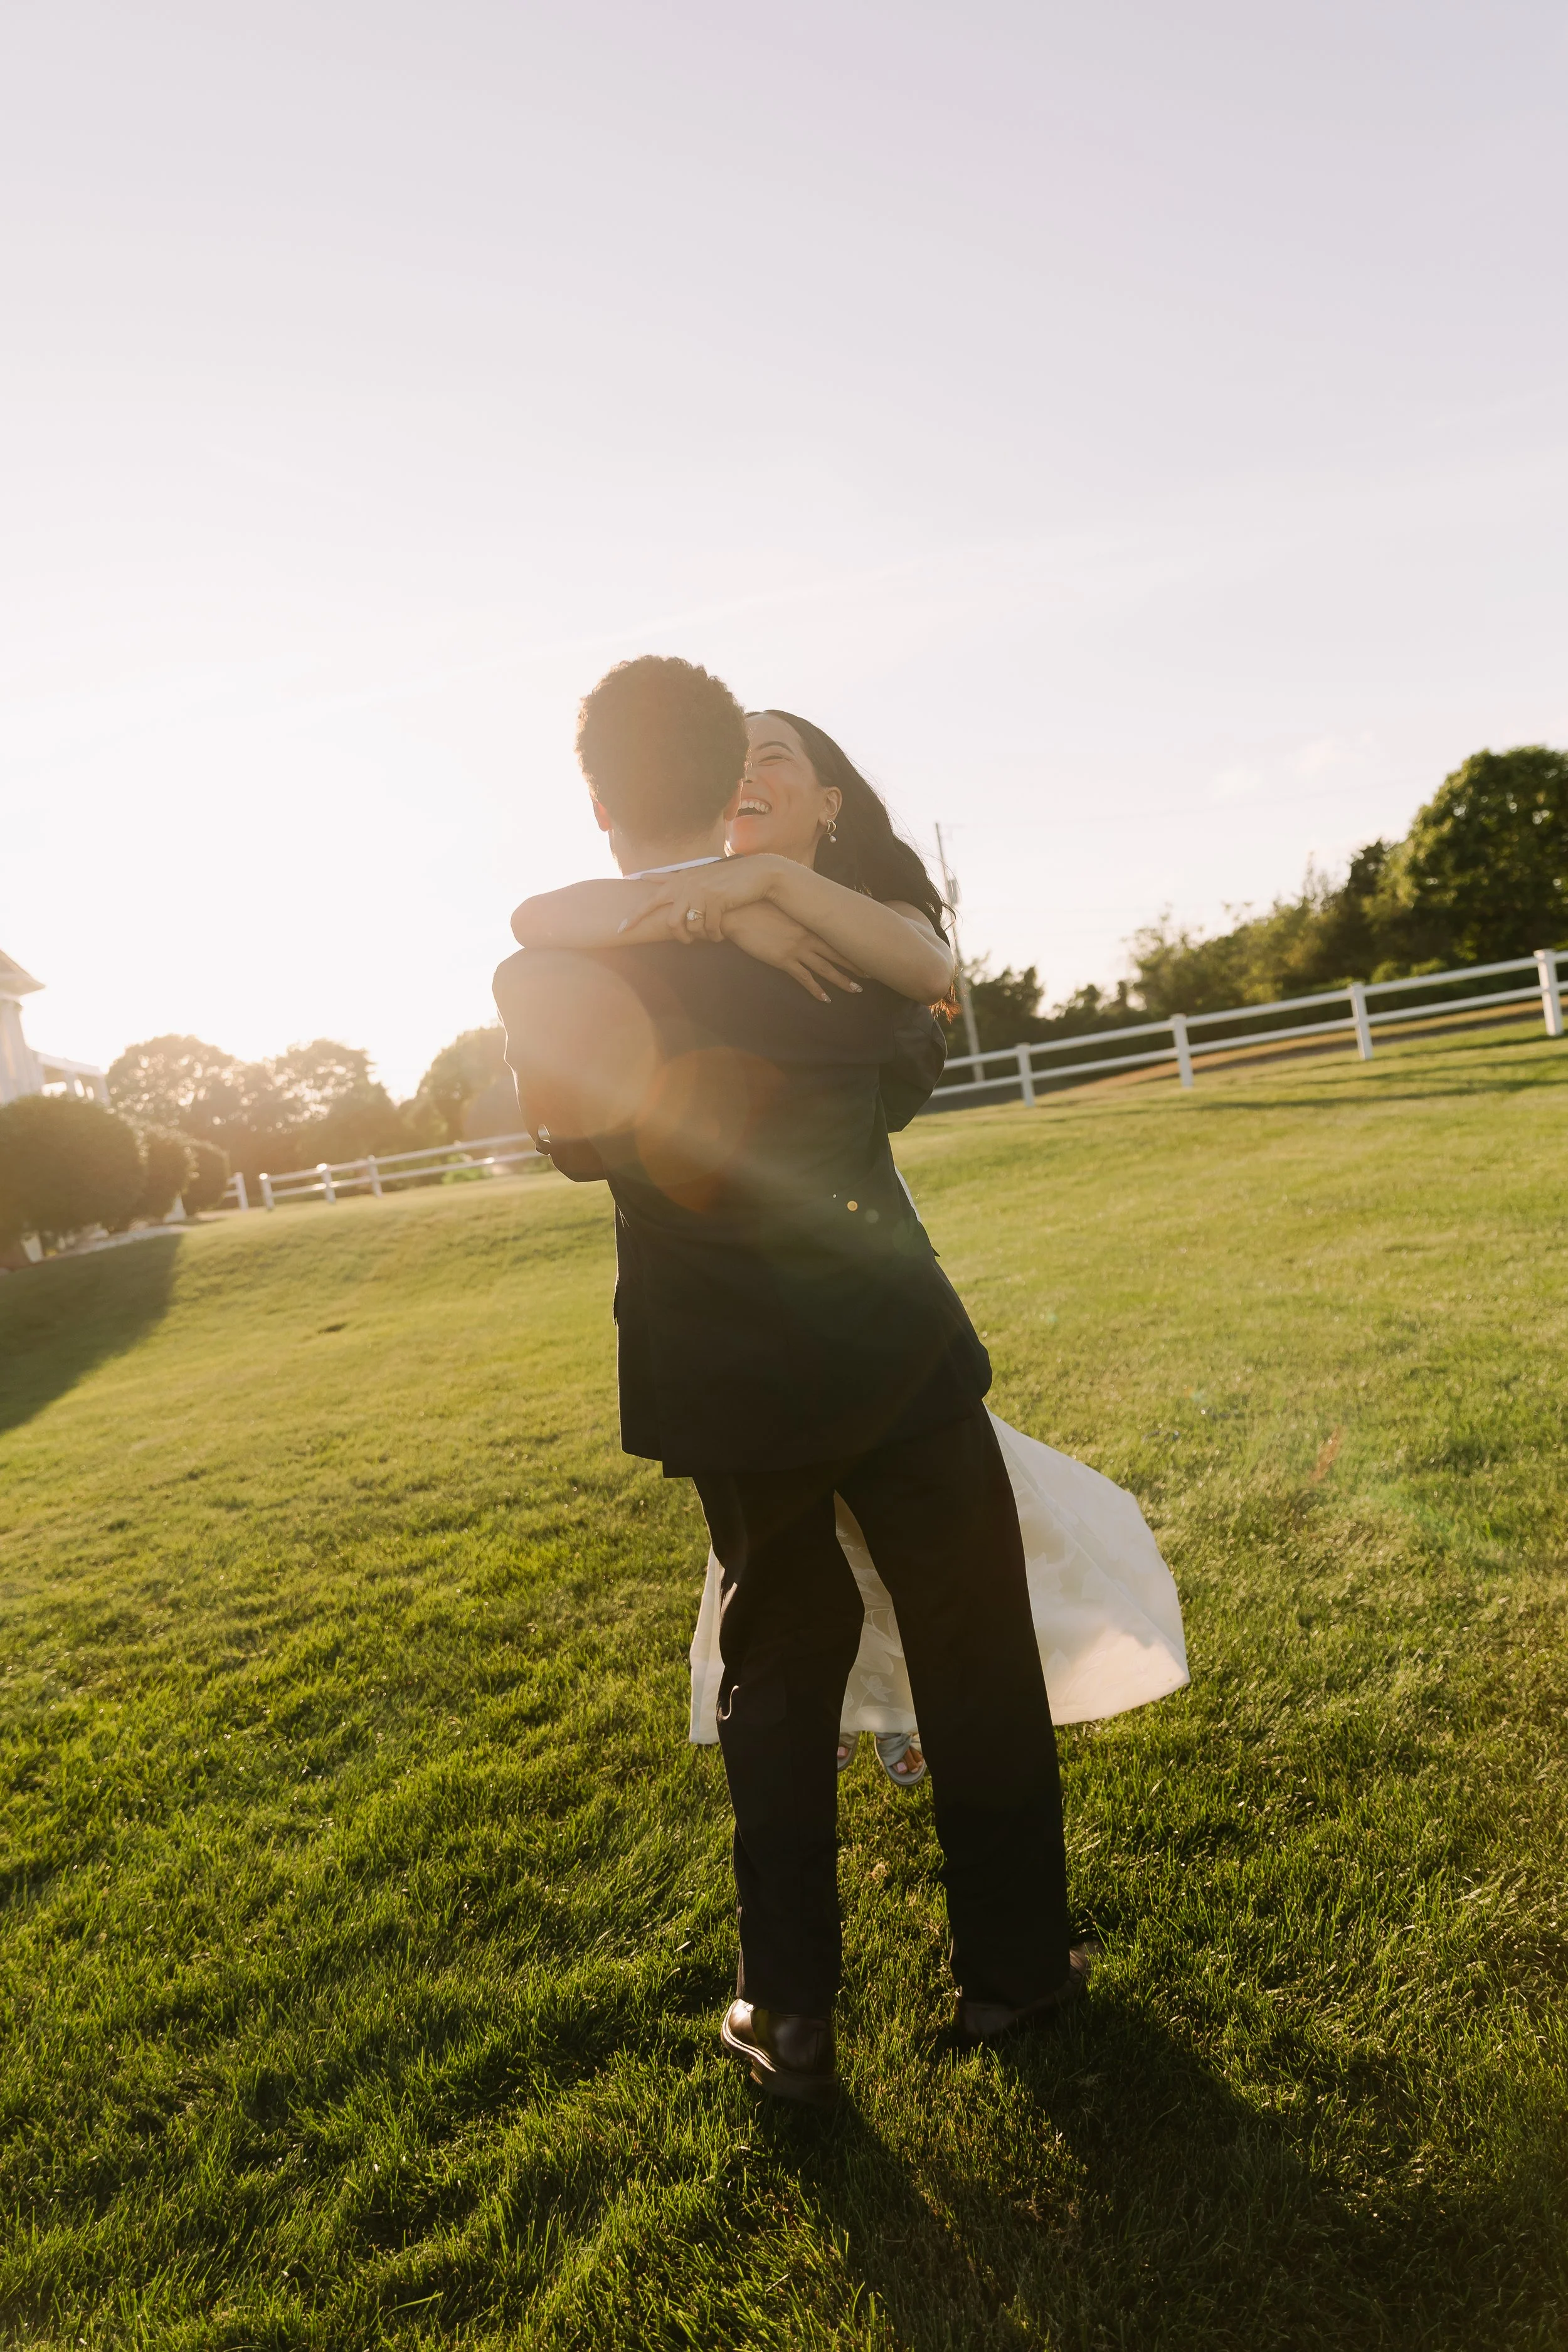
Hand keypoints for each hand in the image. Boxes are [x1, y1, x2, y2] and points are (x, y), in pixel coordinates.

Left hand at [624, 856, 783, 943]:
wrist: (755, 873)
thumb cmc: (725, 877)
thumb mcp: (697, 875)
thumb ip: (673, 879)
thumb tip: (646, 878)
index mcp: (679, 881)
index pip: (650, 900)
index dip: (634, 916)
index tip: (620, 930)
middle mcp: (686, 886)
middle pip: (672, 922)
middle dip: (681, 937)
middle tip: (688, 941)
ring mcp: (701, 893)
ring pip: (691, 927)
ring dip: (700, 936)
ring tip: (709, 935)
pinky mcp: (717, 901)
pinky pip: (710, 929)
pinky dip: (715, 935)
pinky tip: (720, 934)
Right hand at [719, 904, 863, 1000]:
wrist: (738, 912)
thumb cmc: (756, 906)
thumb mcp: (781, 906)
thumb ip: (795, 913)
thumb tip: (802, 914)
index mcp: (808, 922)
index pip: (836, 935)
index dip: (852, 944)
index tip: (867, 949)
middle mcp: (807, 936)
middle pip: (837, 953)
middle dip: (856, 964)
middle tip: (872, 973)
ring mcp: (797, 949)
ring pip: (826, 968)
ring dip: (842, 980)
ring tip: (856, 989)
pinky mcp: (783, 960)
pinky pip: (804, 978)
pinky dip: (816, 990)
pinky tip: (825, 999)